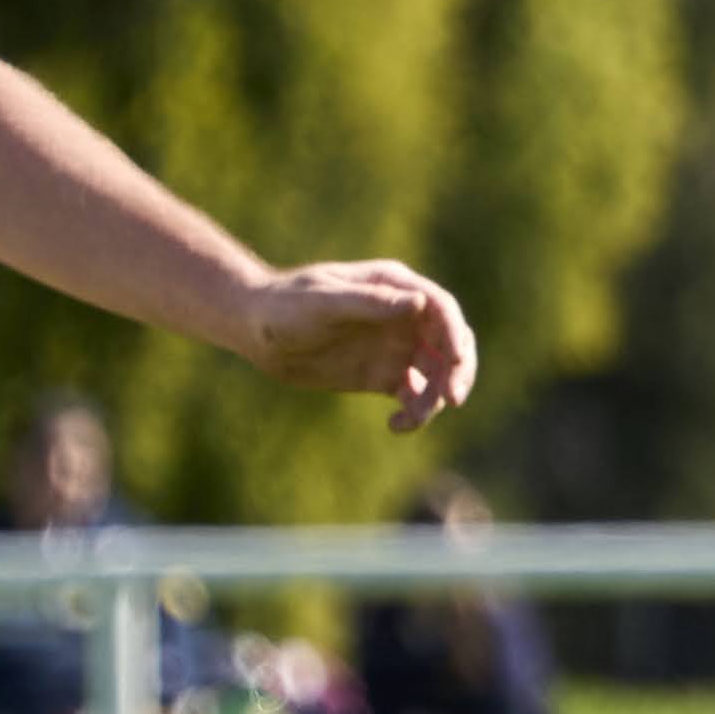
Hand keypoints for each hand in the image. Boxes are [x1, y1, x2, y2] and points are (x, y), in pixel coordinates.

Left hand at [241, 263, 478, 430]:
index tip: (456, 360)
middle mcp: (405, 318)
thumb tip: (420, 303)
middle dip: (458, 370)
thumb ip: (371, 302)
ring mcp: (397, 347)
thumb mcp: (324, 301)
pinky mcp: (384, 376)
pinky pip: (414, 396)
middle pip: (450, 343)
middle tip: (454, 398)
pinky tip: (395, 425)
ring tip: (412, 418)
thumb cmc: (285, 305)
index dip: (454, 333)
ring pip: (437, 374)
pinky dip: (415, 414)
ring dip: (437, 397)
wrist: (256, 330)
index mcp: (396, 288)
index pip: (441, 309)